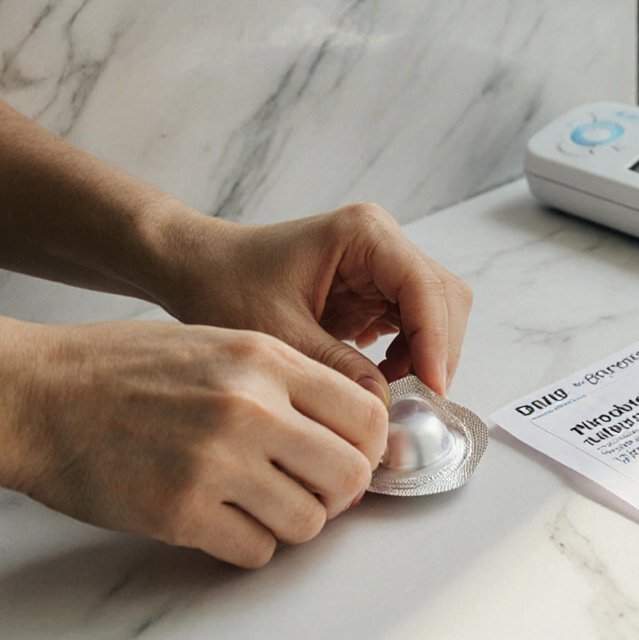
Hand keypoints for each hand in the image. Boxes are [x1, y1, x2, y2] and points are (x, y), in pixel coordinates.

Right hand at [0, 318, 387, 567]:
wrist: (37, 392)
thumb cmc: (124, 366)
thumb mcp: (223, 342)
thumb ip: (289, 380)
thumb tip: (350, 427)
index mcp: (265, 360)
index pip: (367, 414)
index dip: (370, 445)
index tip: (354, 455)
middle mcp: (250, 409)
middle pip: (350, 474)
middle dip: (341, 491)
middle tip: (315, 488)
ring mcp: (215, 463)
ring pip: (309, 521)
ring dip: (294, 520)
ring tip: (263, 502)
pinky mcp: (180, 512)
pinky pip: (257, 550)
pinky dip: (251, 543)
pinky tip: (226, 519)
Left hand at [160, 204, 471, 402]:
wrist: (195, 268)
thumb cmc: (224, 283)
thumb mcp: (277, 332)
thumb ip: (333, 366)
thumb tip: (382, 405)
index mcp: (364, 234)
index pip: (424, 288)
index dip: (435, 341)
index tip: (431, 390)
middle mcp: (382, 241)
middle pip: (443, 298)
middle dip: (437, 352)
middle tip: (418, 402)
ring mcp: (382, 264)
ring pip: (436, 312)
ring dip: (425, 355)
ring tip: (391, 391)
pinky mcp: (376, 287)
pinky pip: (414, 323)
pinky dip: (409, 355)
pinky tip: (379, 378)